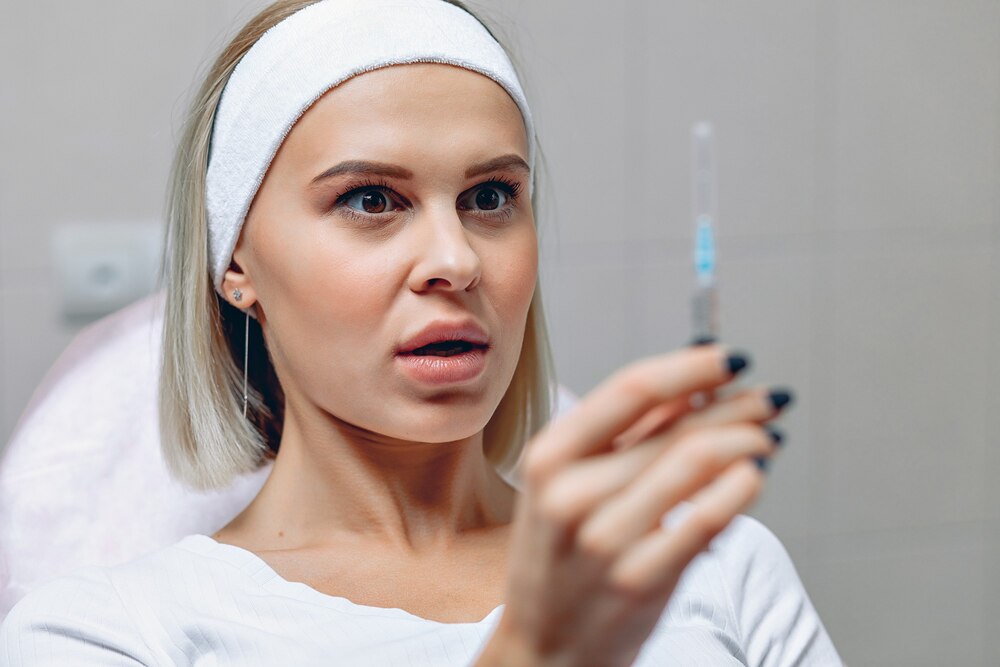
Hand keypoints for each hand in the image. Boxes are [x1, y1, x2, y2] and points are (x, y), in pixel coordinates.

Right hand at [479, 345, 787, 666]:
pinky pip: (710, 516)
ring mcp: (607, 540)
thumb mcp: (569, 487)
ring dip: (746, 440)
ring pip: (698, 463)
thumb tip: (691, 386)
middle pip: (675, 426)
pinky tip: (755, 474)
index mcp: (549, 458)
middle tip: (767, 397)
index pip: (631, 389)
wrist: (545, 648)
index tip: (728, 357)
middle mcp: (572, 494)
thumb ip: (626, 436)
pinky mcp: (643, 579)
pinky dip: (742, 485)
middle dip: (735, 404)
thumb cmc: (559, 560)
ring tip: (766, 436)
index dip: (691, 365)